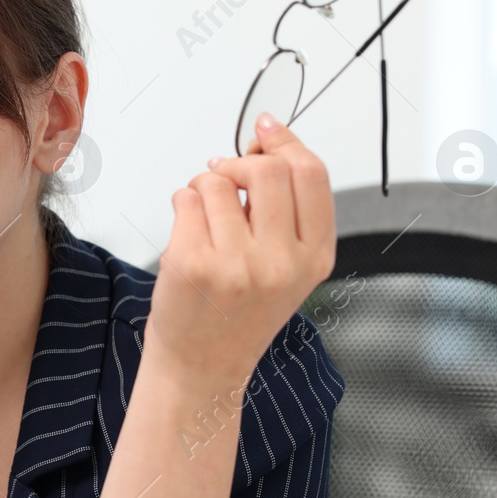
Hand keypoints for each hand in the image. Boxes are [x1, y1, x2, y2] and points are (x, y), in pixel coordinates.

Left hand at [145, 112, 336, 386]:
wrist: (201, 368)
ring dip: (203, 186)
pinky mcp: (193, 263)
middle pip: (268, 169)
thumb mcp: (285, 268)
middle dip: (238, 163)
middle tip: (224, 177)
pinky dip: (181, 204)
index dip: (287, 142)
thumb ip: (284, 211)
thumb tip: (266, 142)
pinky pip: (186, 199)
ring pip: (218, 180)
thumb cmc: (236, 316)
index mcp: (315, 258)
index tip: (265, 129)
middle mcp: (282, 262)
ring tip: (203, 218)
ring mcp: (237, 264)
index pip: (312, 175)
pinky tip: (187, 233)